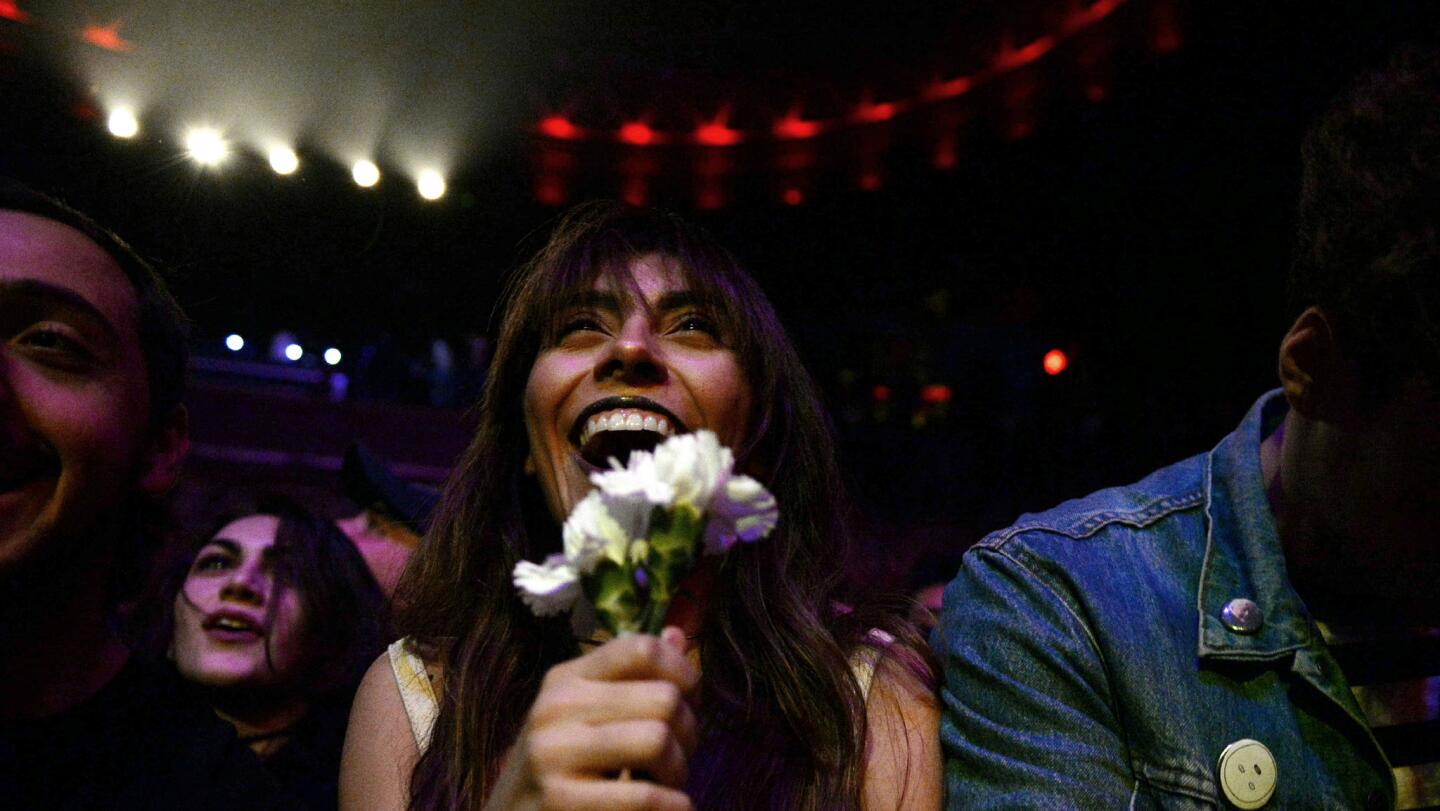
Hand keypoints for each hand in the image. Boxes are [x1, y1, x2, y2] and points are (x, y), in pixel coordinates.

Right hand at [483, 627, 698, 810]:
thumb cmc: (563, 769)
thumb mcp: (588, 714)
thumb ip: (634, 678)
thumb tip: (678, 636)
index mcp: (567, 679)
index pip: (641, 648)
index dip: (683, 673)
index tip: (689, 703)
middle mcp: (556, 708)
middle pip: (664, 699)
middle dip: (688, 732)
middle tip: (677, 756)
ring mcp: (554, 754)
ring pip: (658, 741)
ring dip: (678, 771)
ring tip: (668, 784)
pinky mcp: (561, 801)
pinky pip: (644, 797)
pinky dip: (673, 807)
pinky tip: (670, 809)